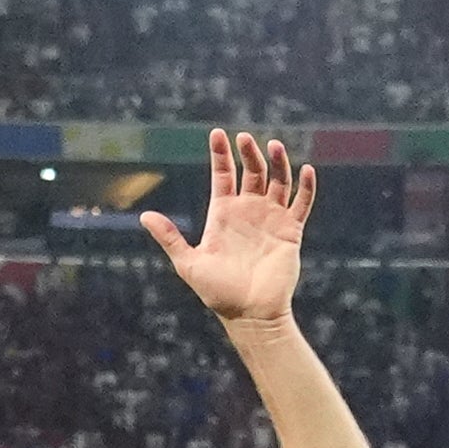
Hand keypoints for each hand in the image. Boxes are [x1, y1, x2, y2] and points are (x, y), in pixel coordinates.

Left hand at [143, 127, 311, 329]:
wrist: (249, 313)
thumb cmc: (217, 292)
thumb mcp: (188, 262)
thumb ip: (169, 237)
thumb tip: (143, 215)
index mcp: (222, 214)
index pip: (222, 176)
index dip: (220, 155)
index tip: (218, 134)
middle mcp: (248, 211)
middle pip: (251, 172)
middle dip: (248, 154)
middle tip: (245, 138)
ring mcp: (271, 218)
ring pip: (277, 181)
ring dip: (278, 163)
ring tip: (274, 146)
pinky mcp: (291, 230)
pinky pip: (301, 203)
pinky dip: (304, 186)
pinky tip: (305, 169)